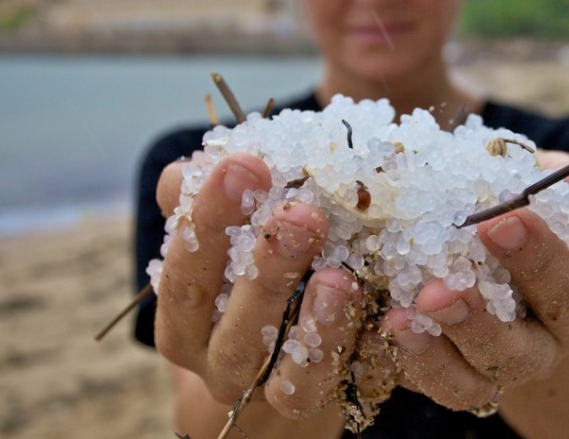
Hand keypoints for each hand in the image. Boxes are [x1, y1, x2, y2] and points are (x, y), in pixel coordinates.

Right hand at [152, 152, 365, 418]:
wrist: (279, 376)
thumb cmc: (248, 284)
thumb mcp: (223, 243)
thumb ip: (204, 202)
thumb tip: (195, 166)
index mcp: (184, 316)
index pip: (184, 269)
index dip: (209, 218)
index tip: (244, 163)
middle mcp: (216, 358)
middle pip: (233, 325)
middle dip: (265, 265)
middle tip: (301, 213)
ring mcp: (264, 389)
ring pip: (281, 367)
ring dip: (313, 320)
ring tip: (339, 276)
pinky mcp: (315, 403)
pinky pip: (331, 384)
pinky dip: (356, 349)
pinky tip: (384, 313)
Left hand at [381, 150, 568, 411]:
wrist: (496, 270)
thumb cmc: (524, 221)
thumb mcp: (543, 200)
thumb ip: (554, 186)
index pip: (567, 288)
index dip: (540, 258)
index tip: (502, 219)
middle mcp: (538, 348)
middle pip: (520, 353)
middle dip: (480, 321)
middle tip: (441, 289)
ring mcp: (489, 371)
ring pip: (470, 383)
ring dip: (435, 352)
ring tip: (402, 316)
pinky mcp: (443, 379)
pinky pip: (425, 384)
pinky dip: (402, 359)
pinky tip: (380, 324)